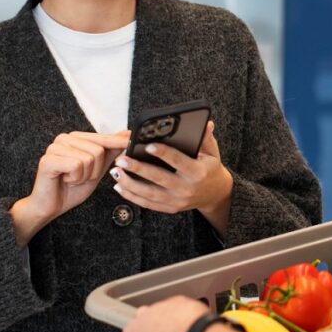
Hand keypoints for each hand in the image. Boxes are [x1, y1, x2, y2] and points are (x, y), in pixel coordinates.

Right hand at [10, 130, 129, 245]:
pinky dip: (75, 178)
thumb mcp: (97, 170)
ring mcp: (54, 147)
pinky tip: (65, 180)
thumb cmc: (71, 189)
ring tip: (71, 179)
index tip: (133, 138)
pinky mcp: (48, 160)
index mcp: (76, 138)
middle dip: (95, 170)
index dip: (118, 142)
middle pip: (99, 150)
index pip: (103, 137)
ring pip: (89, 159)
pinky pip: (76, 166)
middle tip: (80, 177)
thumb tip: (126, 134)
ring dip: (84, 176)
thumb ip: (110, 152)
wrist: (50, 207)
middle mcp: (64, 138)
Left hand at [109, 121, 232, 233]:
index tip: (147, 146)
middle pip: (159, 178)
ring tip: (115, 172)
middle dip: (138, 169)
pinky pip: (148, 204)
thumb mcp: (212, 153)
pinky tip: (120, 186)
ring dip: (130, 184)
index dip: (163, 153)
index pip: (178, 161)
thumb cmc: (210, 169)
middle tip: (121, 160)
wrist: (215, 194)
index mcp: (197, 172)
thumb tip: (206, 123)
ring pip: (149, 194)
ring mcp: (177, 201)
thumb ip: (206, 139)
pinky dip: (132, 196)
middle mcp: (187, 188)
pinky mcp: (170, 208)